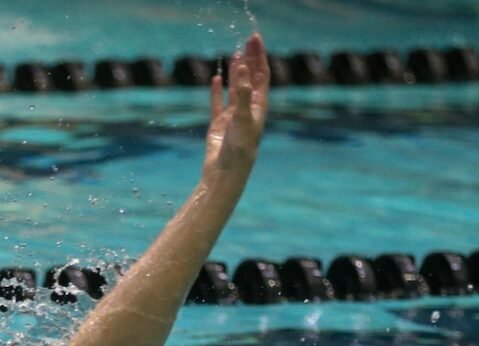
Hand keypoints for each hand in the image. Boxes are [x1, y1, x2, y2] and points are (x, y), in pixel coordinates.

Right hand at [203, 34, 270, 177]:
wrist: (225, 173)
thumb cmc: (240, 149)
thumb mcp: (244, 119)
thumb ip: (243, 93)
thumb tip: (243, 67)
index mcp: (259, 107)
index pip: (262, 75)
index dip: (259, 56)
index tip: (255, 39)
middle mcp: (248, 109)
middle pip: (251, 78)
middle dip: (250, 59)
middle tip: (248, 39)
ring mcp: (233, 116)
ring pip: (236, 88)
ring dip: (236, 72)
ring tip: (235, 54)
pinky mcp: (219, 124)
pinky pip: (218, 102)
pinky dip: (217, 90)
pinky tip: (217, 79)